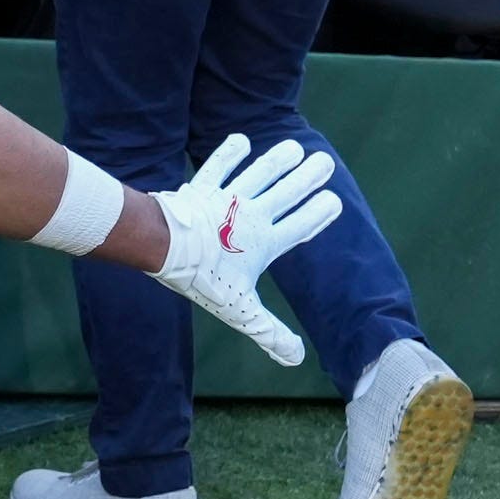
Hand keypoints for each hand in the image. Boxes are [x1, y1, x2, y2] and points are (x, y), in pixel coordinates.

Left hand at [143, 133, 342, 366]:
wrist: (165, 248)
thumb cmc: (204, 280)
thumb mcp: (241, 312)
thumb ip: (270, 333)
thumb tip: (297, 358)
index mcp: (265, 243)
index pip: (300, 226)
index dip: (318, 214)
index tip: (334, 201)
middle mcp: (252, 216)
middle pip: (287, 193)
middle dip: (308, 178)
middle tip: (326, 162)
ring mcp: (228, 199)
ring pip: (260, 175)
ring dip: (278, 161)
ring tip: (295, 147)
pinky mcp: (202, 188)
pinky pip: (218, 167)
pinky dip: (230, 153)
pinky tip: (241, 140)